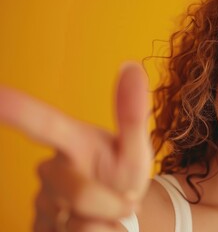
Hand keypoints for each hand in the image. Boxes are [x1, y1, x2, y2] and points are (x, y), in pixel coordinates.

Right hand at [0, 62, 151, 230]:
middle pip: (79, 195)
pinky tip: (94, 229)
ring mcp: (43, 205)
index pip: (44, 125)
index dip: (18, 111)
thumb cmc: (123, 175)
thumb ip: (132, 114)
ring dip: (103, 225)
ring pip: (77, 226)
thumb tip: (131, 66)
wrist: (121, 213)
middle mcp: (51, 171)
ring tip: (106, 215)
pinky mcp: (41, 229)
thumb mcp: (135, 149)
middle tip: (125, 202)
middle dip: (110, 204)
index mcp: (72, 143)